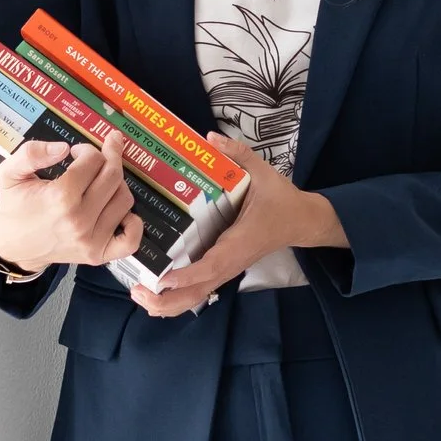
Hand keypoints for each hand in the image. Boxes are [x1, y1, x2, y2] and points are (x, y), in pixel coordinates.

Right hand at [0, 136, 140, 277]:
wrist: (12, 246)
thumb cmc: (14, 206)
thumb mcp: (10, 172)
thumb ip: (31, 153)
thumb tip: (64, 148)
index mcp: (60, 197)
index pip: (93, 161)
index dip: (86, 150)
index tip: (76, 152)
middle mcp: (79, 220)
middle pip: (113, 176)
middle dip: (109, 157)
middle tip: (102, 152)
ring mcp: (91, 241)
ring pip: (124, 200)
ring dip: (117, 185)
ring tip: (101, 182)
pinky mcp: (97, 255)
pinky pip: (130, 240)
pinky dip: (133, 223)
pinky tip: (122, 211)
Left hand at [130, 136, 344, 318]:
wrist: (302, 221)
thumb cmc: (281, 199)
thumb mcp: (263, 172)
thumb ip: (237, 154)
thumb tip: (209, 137)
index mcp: (240, 242)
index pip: (214, 264)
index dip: (189, 275)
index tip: (164, 279)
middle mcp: (231, 261)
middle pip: (199, 292)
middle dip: (169, 299)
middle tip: (138, 293)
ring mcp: (228, 269)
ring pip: (198, 296)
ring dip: (170, 303)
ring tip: (140, 297)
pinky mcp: (225, 270)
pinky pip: (201, 290)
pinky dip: (179, 298)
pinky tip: (157, 296)